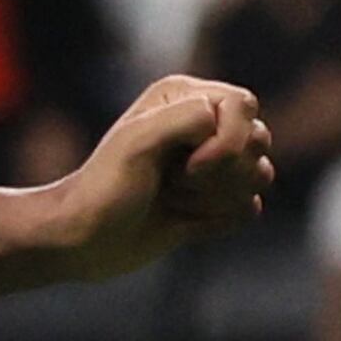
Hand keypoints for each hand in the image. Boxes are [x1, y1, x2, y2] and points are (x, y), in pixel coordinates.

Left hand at [49, 76, 276, 281]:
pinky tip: (183, 219)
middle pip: (258, 140)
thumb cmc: (102, 189)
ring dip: (218, 197)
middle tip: (171, 182)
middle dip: (220, 172)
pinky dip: (221, 219)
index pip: (244, 106)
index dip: (226, 141)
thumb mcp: (136, 142)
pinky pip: (250, 207)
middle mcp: (203, 125)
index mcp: (184, 98)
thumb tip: (222, 120)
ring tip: (173, 199)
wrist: (81, 241)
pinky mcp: (215, 202)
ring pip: (260, 174)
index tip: (187, 165)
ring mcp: (211, 165)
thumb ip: (185, 117)